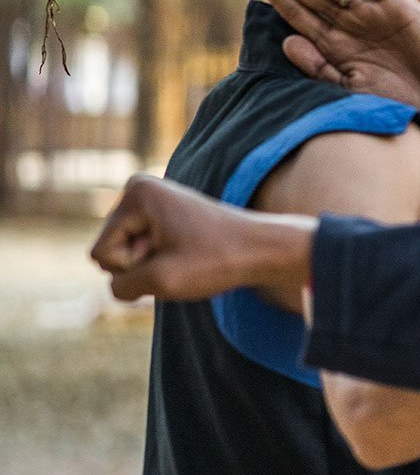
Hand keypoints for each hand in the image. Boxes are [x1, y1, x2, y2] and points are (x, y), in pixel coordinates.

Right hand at [90, 175, 313, 301]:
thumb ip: (119, 286)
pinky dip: (161, 262)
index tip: (173, 254)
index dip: (134, 267)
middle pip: (109, 251)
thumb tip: (116, 283)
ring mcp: (150, 200)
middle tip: (182, 257)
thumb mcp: (159, 282)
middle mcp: (139, 188)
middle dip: (141, 265)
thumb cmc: (217, 261)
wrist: (263, 249)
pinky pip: (141, 252)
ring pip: (125, 255)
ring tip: (187, 255)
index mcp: (136, 192)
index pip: (101, 254)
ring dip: (152, 266)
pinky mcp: (160, 214)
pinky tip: (188, 254)